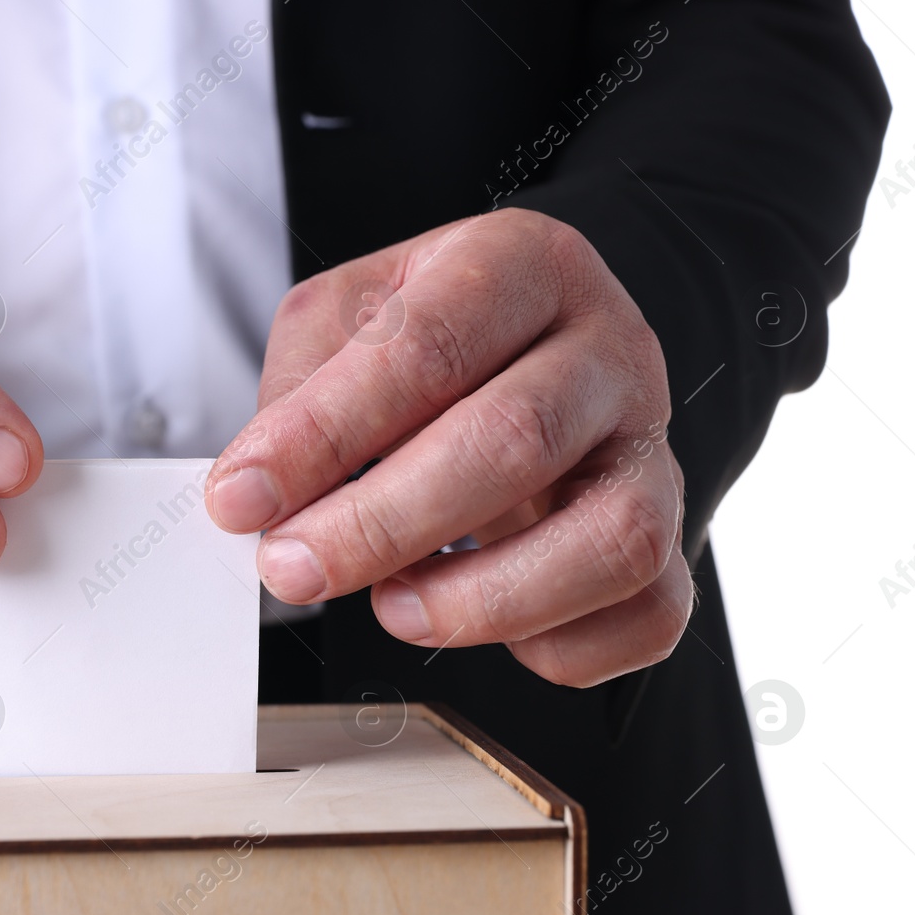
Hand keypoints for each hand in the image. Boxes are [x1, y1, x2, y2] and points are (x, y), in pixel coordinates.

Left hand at [205, 208, 688, 686]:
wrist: (546, 344)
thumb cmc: (438, 334)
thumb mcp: (350, 312)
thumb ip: (302, 385)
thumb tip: (262, 489)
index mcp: (521, 266)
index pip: (427, 348)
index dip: (324, 434)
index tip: (241, 498)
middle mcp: (608, 350)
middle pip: (514, 441)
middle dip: (381, 525)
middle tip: (292, 567)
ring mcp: (651, 449)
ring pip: (611, 540)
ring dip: (482, 599)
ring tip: (390, 607)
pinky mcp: (672, 539)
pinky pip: (648, 616)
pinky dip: (558, 648)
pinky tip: (474, 626)